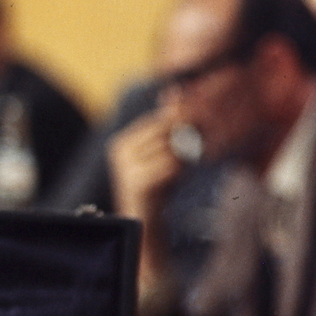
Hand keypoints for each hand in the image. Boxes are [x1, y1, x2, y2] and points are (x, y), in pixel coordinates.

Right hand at [109, 102, 185, 223]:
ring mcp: (126, 166)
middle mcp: (120, 150)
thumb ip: (168, 126)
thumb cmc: (159, 187)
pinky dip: (179, 172)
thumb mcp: (163, 154)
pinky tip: (173, 182)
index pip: (158, 120)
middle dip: (183, 141)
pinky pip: (170, 165)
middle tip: (189, 155)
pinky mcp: (138, 181)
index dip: (180, 125)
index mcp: (123, 142)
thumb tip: (174, 90)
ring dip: (182, 160)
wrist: (146, 225)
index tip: (195, 131)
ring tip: (177, 173)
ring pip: (170, 148)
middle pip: (165, 131)